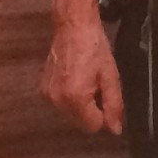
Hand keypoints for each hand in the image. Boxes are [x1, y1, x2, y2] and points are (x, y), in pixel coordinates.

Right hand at [41, 15, 123, 135]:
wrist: (73, 26)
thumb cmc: (94, 48)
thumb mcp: (110, 76)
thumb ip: (113, 105)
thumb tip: (115, 130)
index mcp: (75, 98)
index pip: (93, 127)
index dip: (104, 115)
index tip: (105, 96)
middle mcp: (57, 101)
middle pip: (80, 123)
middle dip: (91, 111)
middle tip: (96, 86)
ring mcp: (47, 96)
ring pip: (71, 115)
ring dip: (80, 105)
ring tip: (85, 80)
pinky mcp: (43, 89)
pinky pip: (61, 104)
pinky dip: (70, 98)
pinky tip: (75, 79)